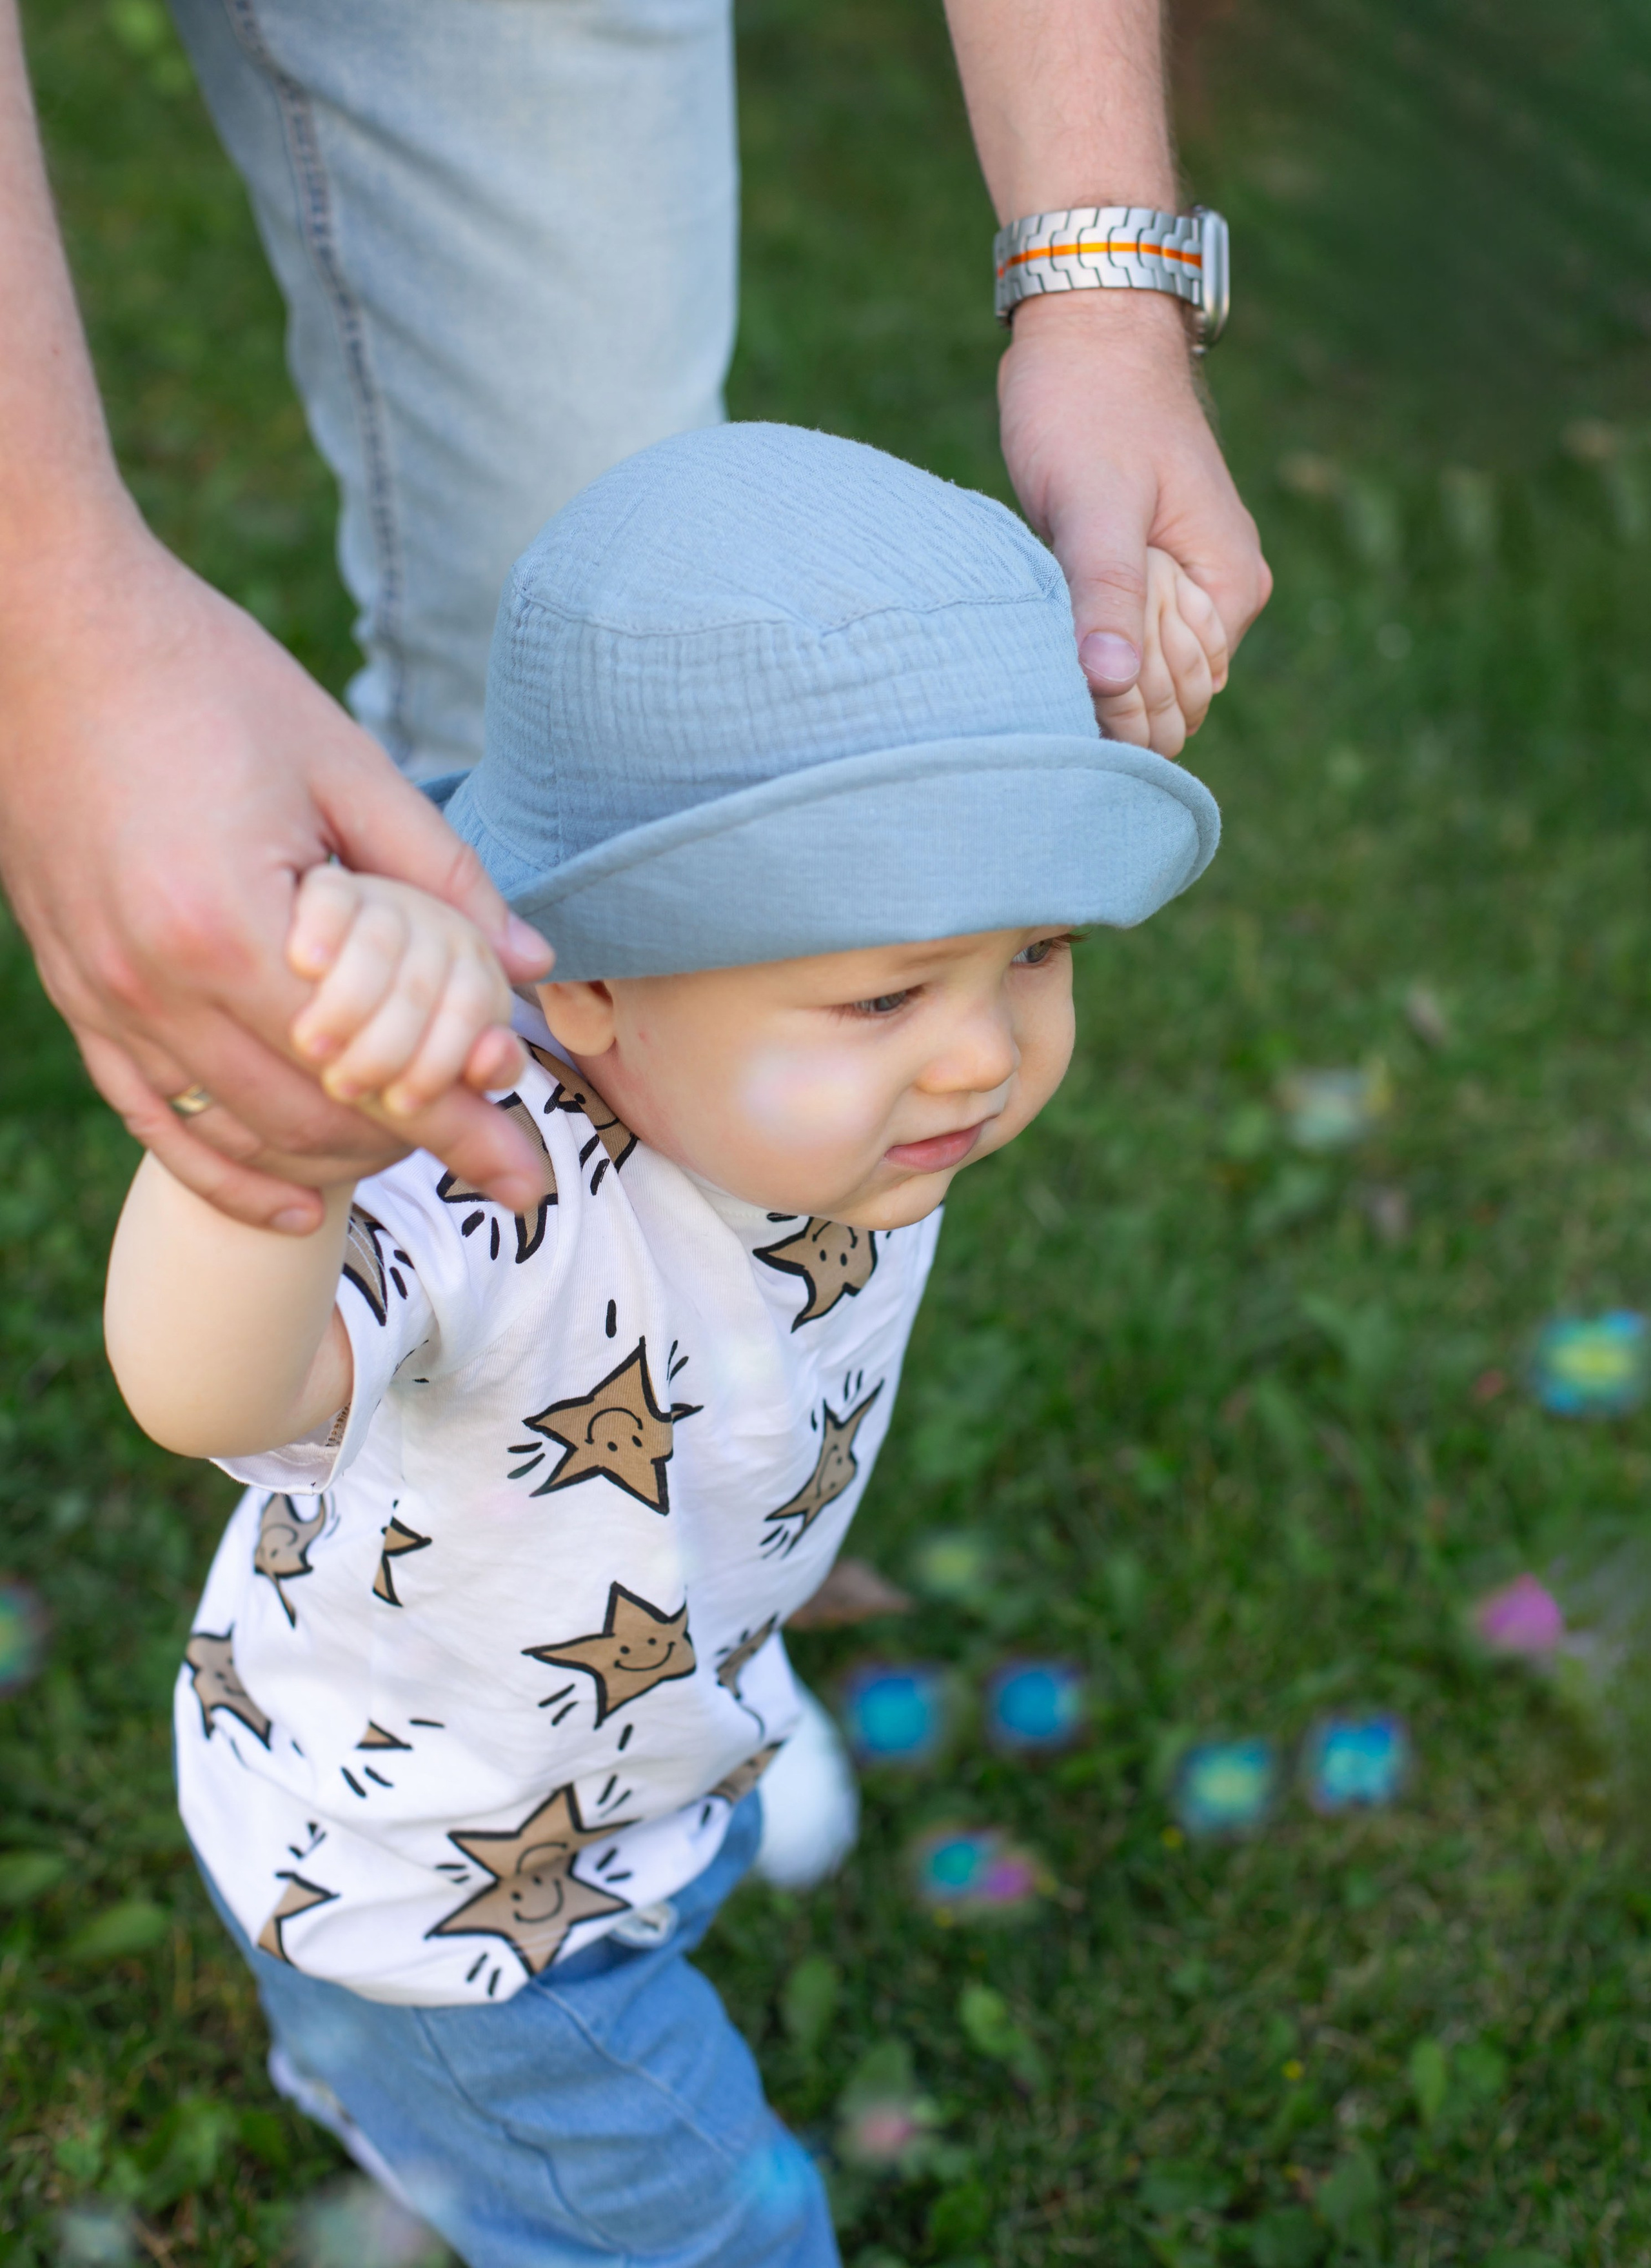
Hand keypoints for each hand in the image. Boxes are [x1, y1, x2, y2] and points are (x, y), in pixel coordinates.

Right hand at [0, 516, 552, 1232]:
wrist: (48, 630)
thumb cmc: (206, 680)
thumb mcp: (346, 765)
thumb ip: (443, 880)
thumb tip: (533, 968)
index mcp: (229, 923)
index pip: (375, 1067)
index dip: (462, 1126)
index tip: (530, 1170)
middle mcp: (154, 983)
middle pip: (314, 1120)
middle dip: (414, 1145)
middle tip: (489, 1146)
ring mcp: (102, 996)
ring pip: (242, 1135)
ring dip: (338, 1160)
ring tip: (413, 1154)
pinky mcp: (75, 992)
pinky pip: (153, 1119)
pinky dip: (229, 1174)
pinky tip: (295, 1207)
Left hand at [997, 290, 1271, 735]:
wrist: (1088, 328)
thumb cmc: (1091, 406)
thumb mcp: (1093, 504)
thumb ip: (1105, 595)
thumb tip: (1113, 685)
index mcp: (1229, 587)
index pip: (1183, 699)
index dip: (1122, 712)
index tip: (1064, 694)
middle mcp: (1222, 597)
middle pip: (1169, 698)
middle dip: (1112, 702)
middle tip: (1045, 675)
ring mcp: (1187, 585)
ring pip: (1145, 674)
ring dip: (1097, 676)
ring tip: (1044, 653)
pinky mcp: (1149, 571)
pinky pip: (1126, 638)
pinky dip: (1090, 645)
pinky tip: (1050, 636)